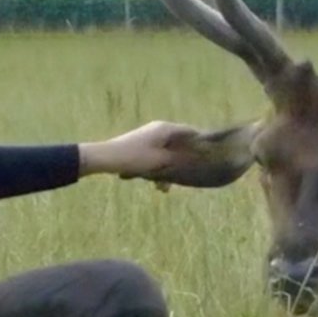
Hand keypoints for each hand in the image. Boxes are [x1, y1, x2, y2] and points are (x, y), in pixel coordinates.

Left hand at [78, 120, 200, 178]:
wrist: (107, 158)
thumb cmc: (136, 157)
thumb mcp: (162, 161)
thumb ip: (181, 159)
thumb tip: (197, 157)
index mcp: (166, 129)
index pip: (191, 132)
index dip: (202, 144)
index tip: (210, 157)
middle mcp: (159, 129)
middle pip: (180, 144)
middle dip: (183, 162)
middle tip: (188, 176)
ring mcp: (150, 137)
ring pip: (168, 153)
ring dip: (169, 169)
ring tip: (164, 187)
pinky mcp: (143, 146)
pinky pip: (158, 156)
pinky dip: (160, 168)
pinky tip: (157, 185)